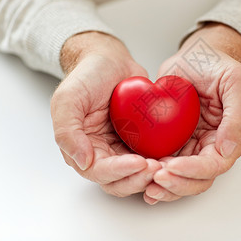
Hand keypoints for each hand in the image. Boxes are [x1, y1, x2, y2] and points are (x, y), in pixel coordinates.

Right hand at [51, 32, 160, 196]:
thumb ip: (66, 131)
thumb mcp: (67, 99)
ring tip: (167, 165)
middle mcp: (101, 153)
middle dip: (138, 178)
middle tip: (157, 167)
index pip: (99, 171)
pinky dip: (160, 162)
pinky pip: (150, 157)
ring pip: (136, 175)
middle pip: (119, 181)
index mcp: (80, 148)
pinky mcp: (139, 141)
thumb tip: (82, 161)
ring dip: (150, 175)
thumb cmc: (86, 76)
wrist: (109, 60)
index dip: (119, 171)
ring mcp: (121, 148)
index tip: (139, 162)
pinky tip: (173, 158)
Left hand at [144, 23, 240, 203]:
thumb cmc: (216, 65)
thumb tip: (228, 151)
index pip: (214, 165)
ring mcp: (188, 144)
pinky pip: (161, 162)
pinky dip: (151, 173)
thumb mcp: (235, 83)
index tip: (173, 167)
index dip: (194, 171)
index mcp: (227, 136)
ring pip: (179, 177)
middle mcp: (208, 145)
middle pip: (197, 179)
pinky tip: (139, 176)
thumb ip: (237, 118)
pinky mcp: (169, 140)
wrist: (194, 54)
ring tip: (147, 185)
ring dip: (164, 186)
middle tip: (156, 179)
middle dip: (177, 184)